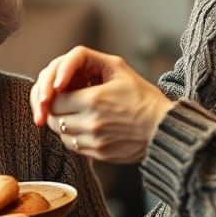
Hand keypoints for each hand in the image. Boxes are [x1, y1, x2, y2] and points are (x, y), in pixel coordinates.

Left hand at [29, 46, 174, 163]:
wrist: (164, 127)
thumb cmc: (143, 96)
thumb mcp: (116, 67)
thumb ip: (84, 62)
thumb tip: (59, 74)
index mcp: (93, 100)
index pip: (53, 99)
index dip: (51, 94)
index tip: (59, 90)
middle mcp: (91, 123)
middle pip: (53, 117)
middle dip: (53, 107)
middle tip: (63, 100)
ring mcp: (94, 141)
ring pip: (60, 133)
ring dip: (61, 122)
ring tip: (75, 111)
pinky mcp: (98, 154)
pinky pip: (72, 145)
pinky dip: (72, 136)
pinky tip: (84, 126)